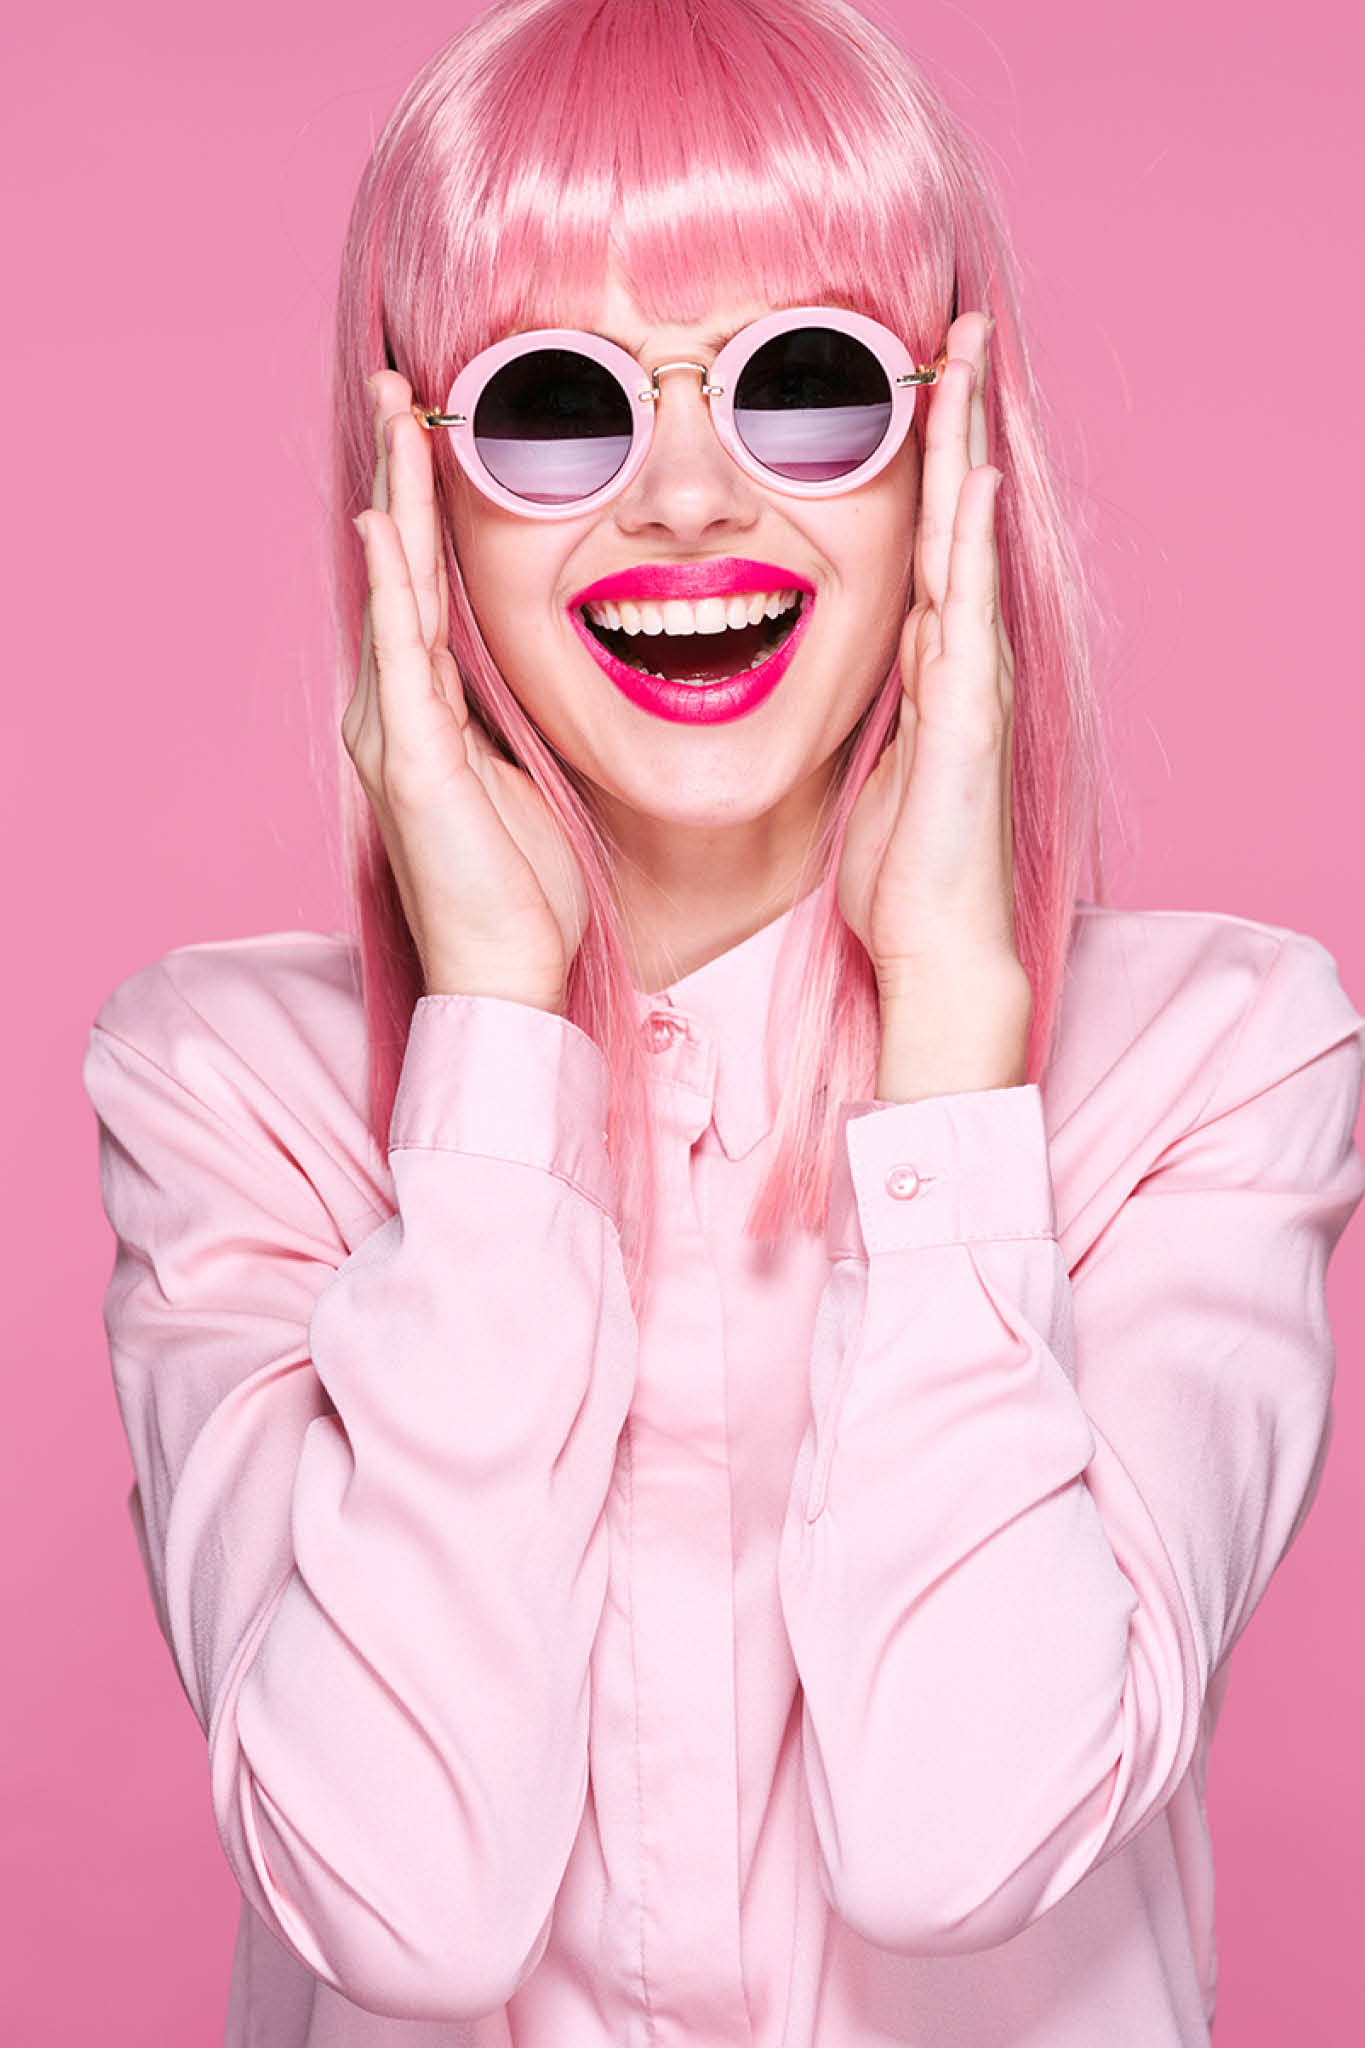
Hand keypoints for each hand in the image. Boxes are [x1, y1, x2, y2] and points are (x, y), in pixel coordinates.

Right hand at [347, 373, 588, 1012]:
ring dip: (396, 502)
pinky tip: (388, 529)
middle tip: (399, 387)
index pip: (429, 585)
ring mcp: (395, 733)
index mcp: (428, 710)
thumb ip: (518, 716)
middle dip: (401, 475)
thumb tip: (552, 663)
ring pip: (395, 594)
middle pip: (401, 569)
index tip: (435, 428)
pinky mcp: (413, 764)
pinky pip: (402, 660)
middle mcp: (396, 709)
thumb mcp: (527, 778)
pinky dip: (394, 591)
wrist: (506, 975)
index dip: (429, 504)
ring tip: (393, 420)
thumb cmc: (524, 890)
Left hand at [837, 312, 1030, 1099]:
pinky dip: (969, 545)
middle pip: (953, 518)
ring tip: (965, 361)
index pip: (923, 539)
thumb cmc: (897, 875)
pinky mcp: (967, 720)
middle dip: (954, 422)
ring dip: (964, 450)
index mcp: (928, 668)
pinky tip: (970, 480)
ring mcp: (970, 684)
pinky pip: (967, 615)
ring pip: (965, 543)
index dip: (922, 458)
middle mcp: (958, 660)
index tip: (916, 380)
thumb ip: (865, 706)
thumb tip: (843, 659)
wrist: (936, 952)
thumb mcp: (867, 767)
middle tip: (957, 330)